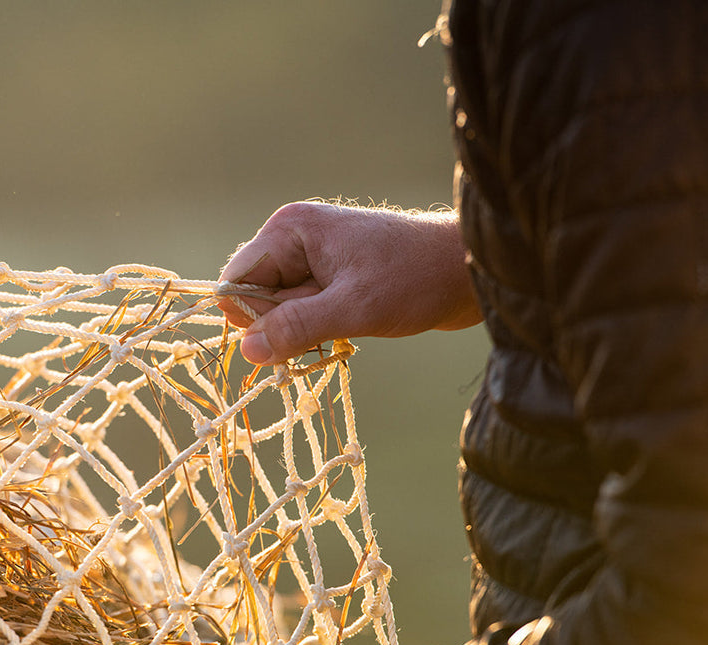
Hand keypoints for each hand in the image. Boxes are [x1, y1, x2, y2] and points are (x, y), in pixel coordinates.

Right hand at [219, 201, 480, 364]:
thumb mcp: (354, 309)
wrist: (470, 268)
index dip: (255, 317)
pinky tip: (352, 325)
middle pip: (256, 297)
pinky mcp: (331, 276)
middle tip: (333, 324)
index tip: (292, 333)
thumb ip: (296, 328)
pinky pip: (303, 311)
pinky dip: (320, 327)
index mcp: (289, 230)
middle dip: (284, 324)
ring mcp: (312, 256)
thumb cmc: (416, 279)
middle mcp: (294, 238)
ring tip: (349, 323)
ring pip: (281, 309)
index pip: (236, 282)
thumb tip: (246, 351)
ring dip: (306, 330)